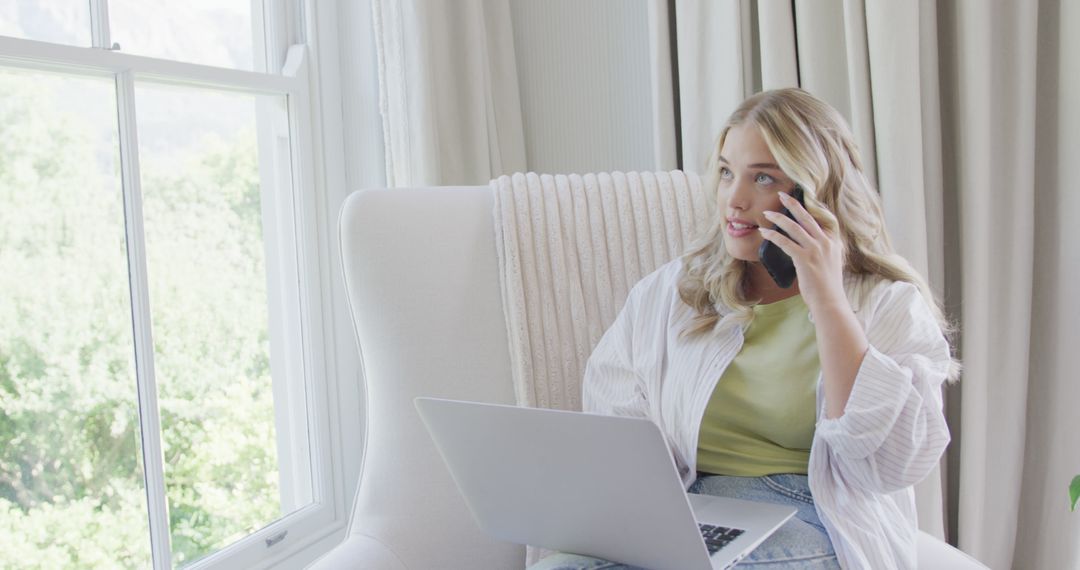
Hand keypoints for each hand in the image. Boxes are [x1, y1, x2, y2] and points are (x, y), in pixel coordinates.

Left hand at [758, 192, 846, 313]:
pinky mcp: (804, 259)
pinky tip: (764, 232)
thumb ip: (821, 251)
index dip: (809, 207)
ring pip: (794, 227)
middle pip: (807, 217)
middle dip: (793, 204)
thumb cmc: (826, 286)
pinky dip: (773, 235)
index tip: (799, 199)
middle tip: (782, 195)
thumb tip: (807, 246)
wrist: (829, 301)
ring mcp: (816, 250)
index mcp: (833, 242)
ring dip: (778, 218)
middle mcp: (826, 243)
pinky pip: (785, 242)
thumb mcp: (829, 263)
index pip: (821, 219)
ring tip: (767, 213)